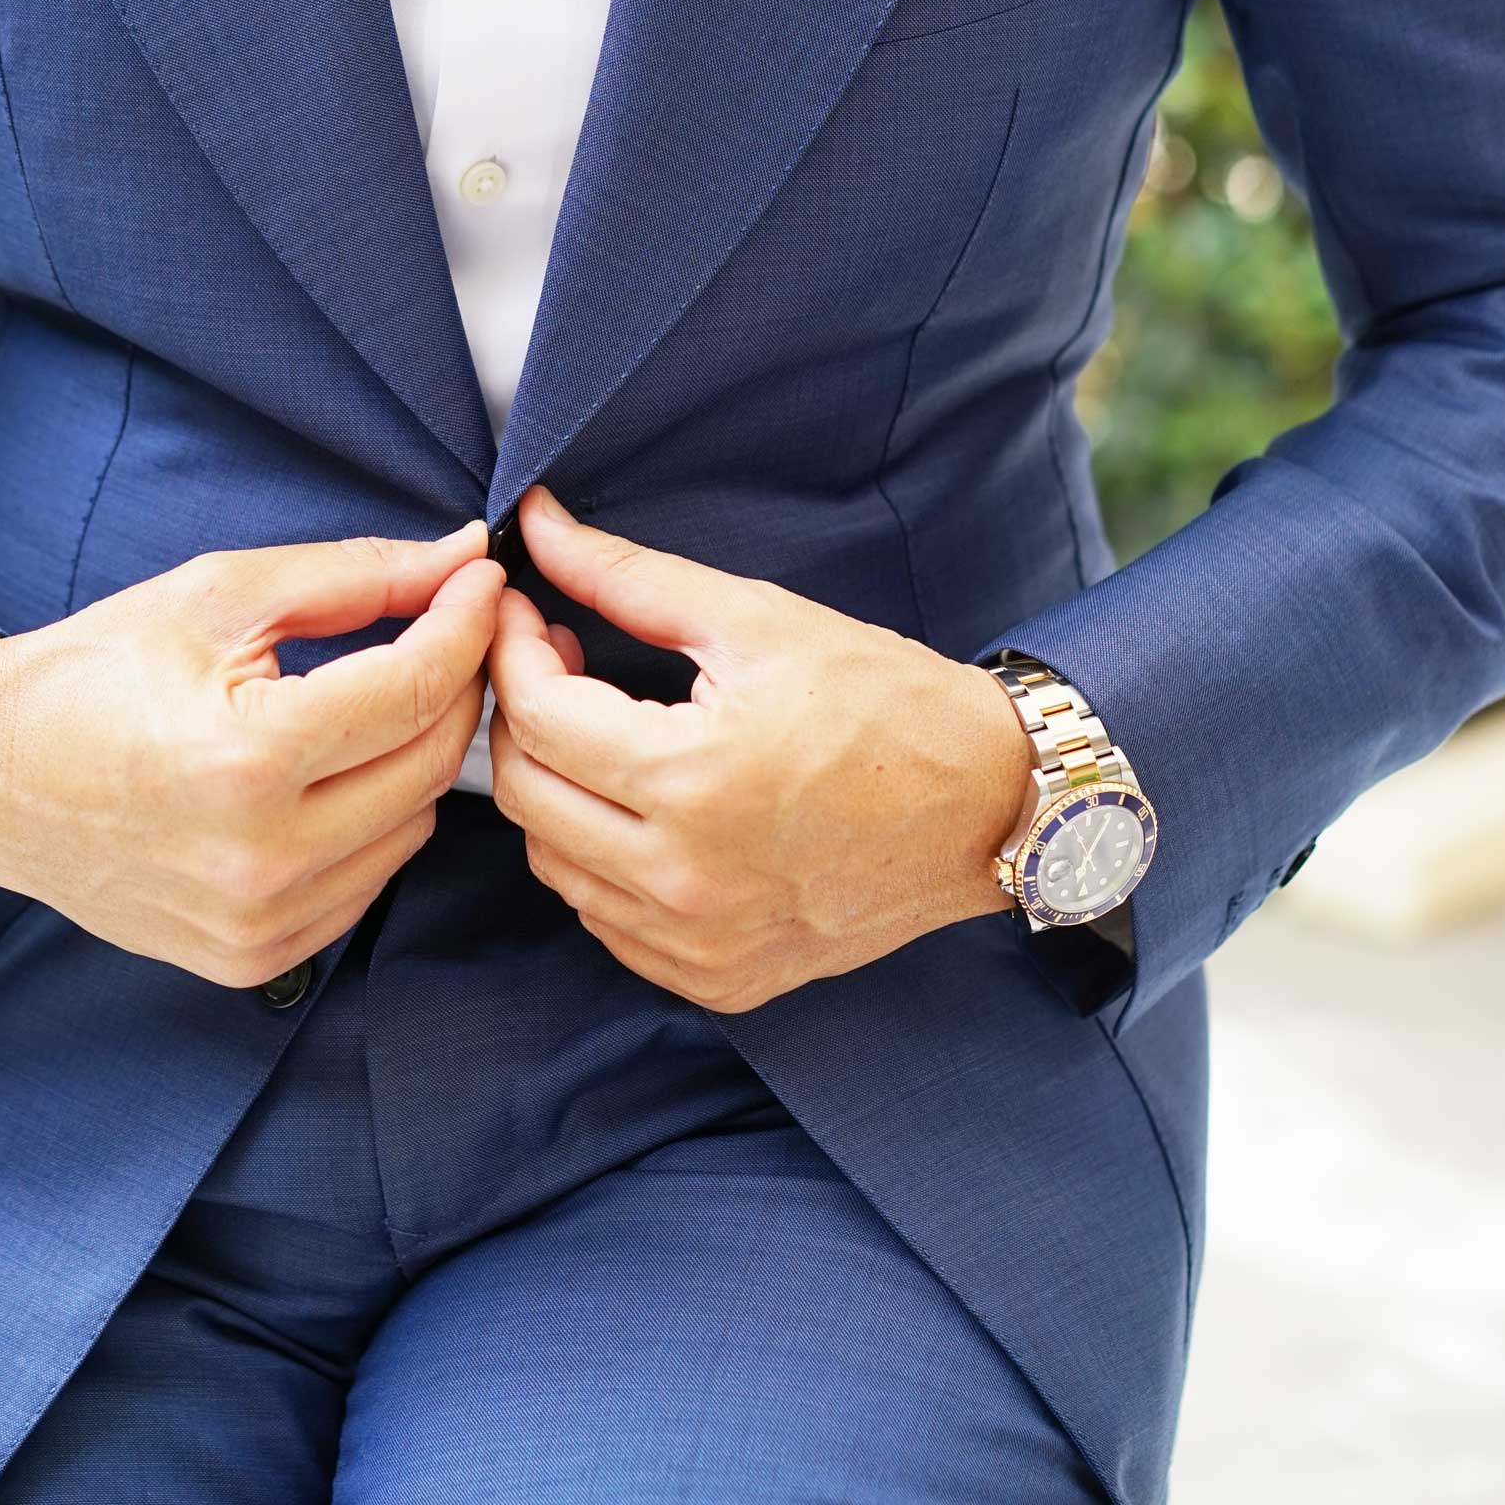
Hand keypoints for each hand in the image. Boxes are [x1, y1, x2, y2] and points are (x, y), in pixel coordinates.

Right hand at [0, 524, 502, 987]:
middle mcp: (261, 860)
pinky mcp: (255, 958)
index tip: (479, 578)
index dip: (465, 622)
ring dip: (418, 754)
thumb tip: (458, 558)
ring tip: (387, 694)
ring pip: (415, 826)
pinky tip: (338, 770)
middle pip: (432, 762)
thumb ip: (353, 576)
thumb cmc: (95, 670)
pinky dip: (376, 819)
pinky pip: (369, 881)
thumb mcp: (219, 595)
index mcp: (246, 761)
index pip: (414, 689)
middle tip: (450, 624)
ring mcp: (260, 923)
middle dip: (455, 682)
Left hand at [486, 489, 1030, 1012]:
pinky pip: (609, 922)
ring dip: (558, 791)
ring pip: (556, 865)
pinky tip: (642, 807)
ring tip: (605, 732)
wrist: (990, 803)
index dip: (515, 653)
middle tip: (562, 664)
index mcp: (692, 782)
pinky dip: (601, 862)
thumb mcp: (756, 620)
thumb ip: (629, 576)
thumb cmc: (885, 700)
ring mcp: (701, 944)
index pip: (538, 718)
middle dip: (523, 717)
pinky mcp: (721, 980)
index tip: (529, 614)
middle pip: (525, 797)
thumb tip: (536, 525)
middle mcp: (685, 881)